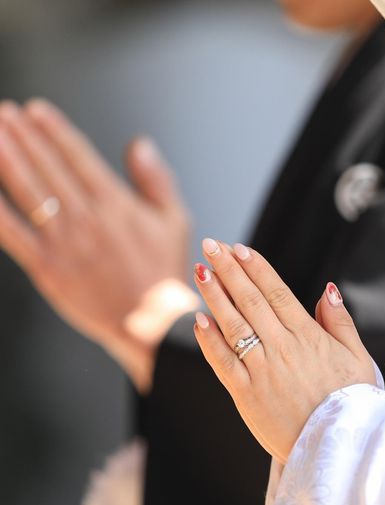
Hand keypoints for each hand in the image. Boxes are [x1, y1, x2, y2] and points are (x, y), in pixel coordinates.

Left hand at [0, 100, 198, 391]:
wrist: (153, 323)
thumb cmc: (165, 272)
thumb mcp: (176, 220)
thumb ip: (157, 179)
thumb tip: (140, 144)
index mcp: (118, 204)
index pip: (79, 156)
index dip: (55, 129)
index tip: (37, 110)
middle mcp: (88, 218)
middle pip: (48, 166)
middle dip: (23, 135)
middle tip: (5, 113)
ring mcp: (64, 243)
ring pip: (27, 191)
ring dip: (6, 158)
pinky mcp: (47, 268)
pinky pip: (12, 233)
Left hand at [193, 239, 375, 463]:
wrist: (338, 448)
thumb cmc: (352, 401)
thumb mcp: (359, 357)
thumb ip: (340, 322)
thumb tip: (327, 288)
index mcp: (308, 336)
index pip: (276, 292)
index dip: (256, 268)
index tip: (239, 249)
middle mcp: (281, 347)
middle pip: (250, 300)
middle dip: (229, 270)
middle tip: (212, 246)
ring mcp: (261, 370)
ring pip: (232, 324)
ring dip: (214, 295)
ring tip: (200, 270)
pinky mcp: (246, 395)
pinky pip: (222, 362)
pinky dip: (209, 340)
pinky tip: (197, 319)